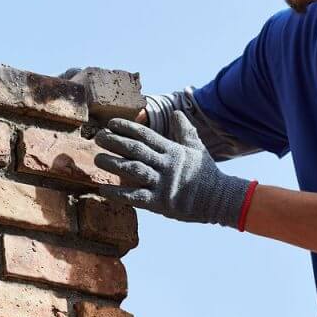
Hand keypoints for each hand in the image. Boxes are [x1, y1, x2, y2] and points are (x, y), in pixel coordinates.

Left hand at [94, 113, 250, 226]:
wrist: (219, 199)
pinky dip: (118, 193)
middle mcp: (166, 164)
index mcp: (173, 151)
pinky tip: (103, 189)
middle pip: (136, 150)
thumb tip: (178, 113)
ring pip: (133, 170)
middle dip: (115, 142)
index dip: (127, 128)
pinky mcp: (160, 203)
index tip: (111, 124)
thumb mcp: (197, 148)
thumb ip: (185, 130)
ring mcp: (162, 184)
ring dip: (113, 164)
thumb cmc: (207, 173)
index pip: (146, 135)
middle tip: (98, 137)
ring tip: (97, 159)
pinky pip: (135, 196)